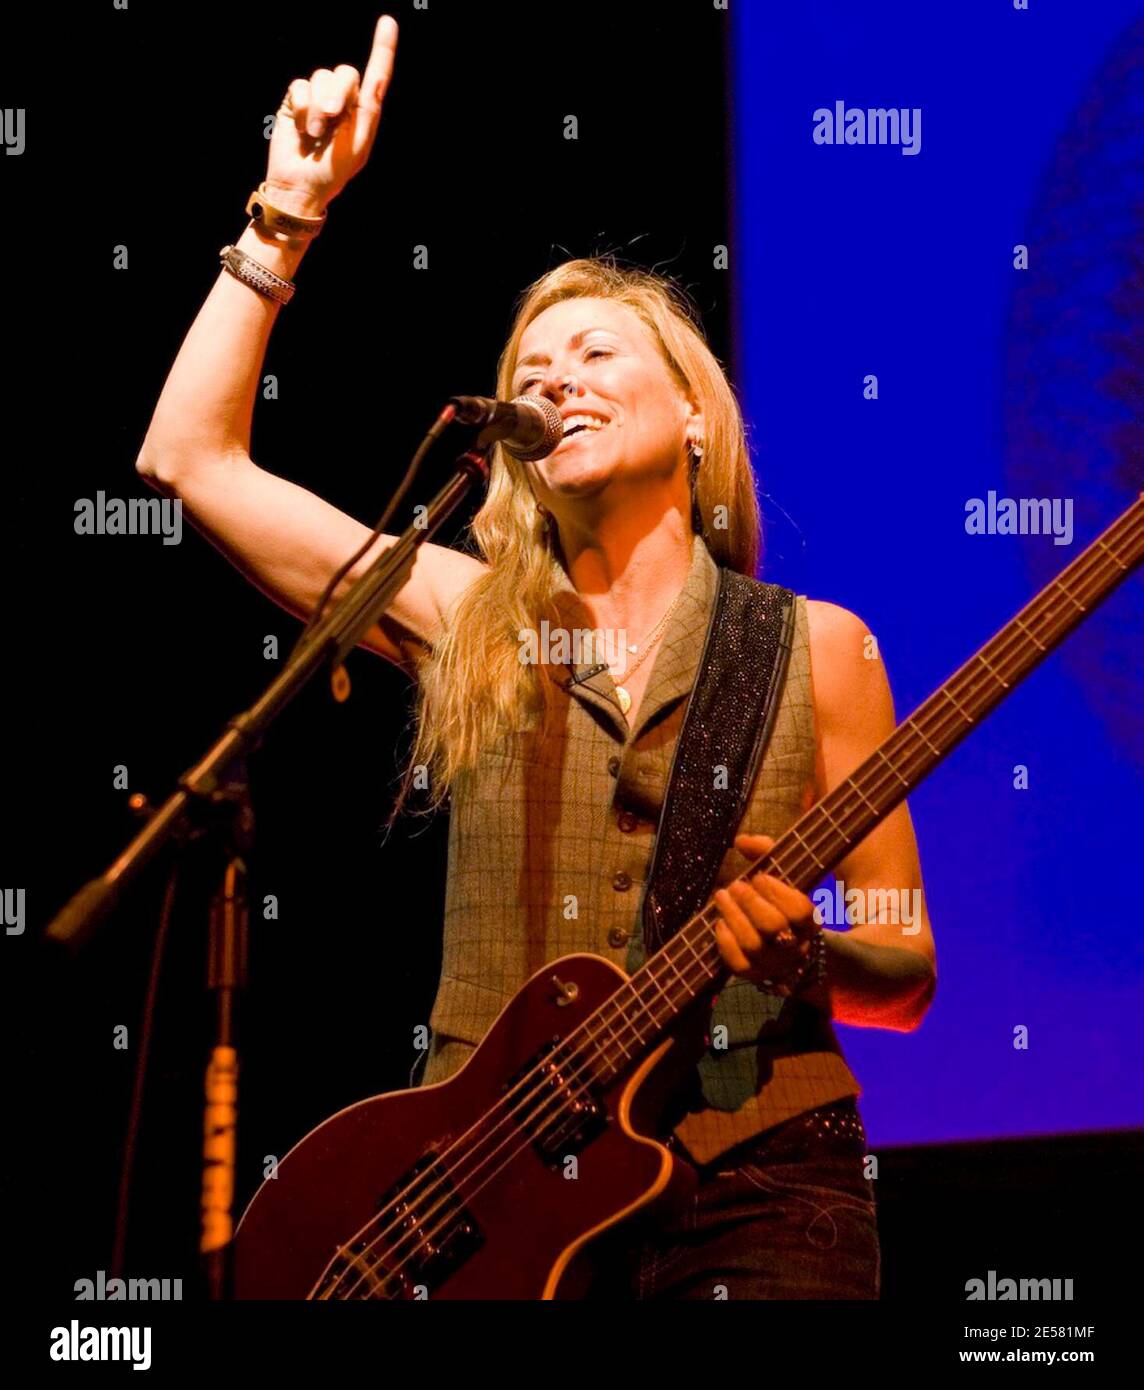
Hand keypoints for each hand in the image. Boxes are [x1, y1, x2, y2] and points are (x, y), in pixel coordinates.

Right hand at [264, 14, 398, 215]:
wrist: (300, 186)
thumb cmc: (333, 172)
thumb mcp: (359, 143)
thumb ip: (369, 109)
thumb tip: (379, 78)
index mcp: (363, 112)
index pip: (376, 75)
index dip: (382, 48)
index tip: (387, 22)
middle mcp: (342, 101)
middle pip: (345, 73)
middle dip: (338, 94)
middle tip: (330, 119)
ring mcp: (317, 100)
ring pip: (321, 77)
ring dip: (318, 106)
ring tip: (315, 133)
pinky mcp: (295, 101)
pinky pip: (300, 85)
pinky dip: (302, 106)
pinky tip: (302, 128)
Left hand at [712, 833, 819, 993]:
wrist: (782, 946)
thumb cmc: (779, 900)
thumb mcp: (782, 872)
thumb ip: (766, 850)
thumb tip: (741, 841)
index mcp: (809, 922)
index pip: (800, 911)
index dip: (778, 893)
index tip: (760, 876)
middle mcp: (795, 946)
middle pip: (773, 927)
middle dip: (750, 903)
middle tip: (736, 885)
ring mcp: (774, 964)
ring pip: (753, 946)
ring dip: (733, 916)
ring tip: (721, 895)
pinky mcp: (753, 975)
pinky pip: (738, 964)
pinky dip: (725, 942)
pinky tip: (719, 922)